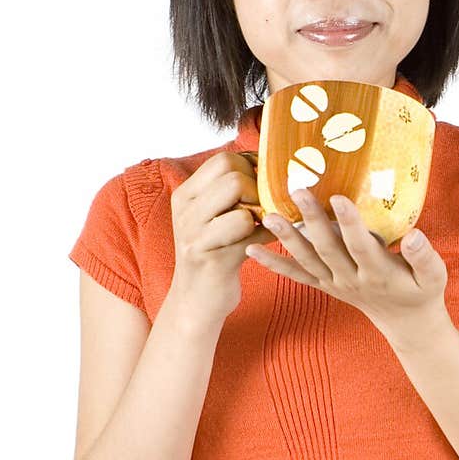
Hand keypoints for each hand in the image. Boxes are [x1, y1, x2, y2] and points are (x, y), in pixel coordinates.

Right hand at [167, 152, 278, 329]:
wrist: (196, 299)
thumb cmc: (214, 251)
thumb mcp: (212, 215)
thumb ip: (230, 191)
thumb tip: (273, 165)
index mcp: (185, 194)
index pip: (224, 160)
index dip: (251, 168)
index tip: (261, 184)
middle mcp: (186, 211)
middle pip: (234, 178)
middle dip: (258, 192)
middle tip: (263, 208)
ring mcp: (196, 236)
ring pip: (242, 209)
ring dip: (262, 216)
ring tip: (262, 224)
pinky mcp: (213, 260)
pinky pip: (251, 237)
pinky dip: (268, 235)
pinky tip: (268, 239)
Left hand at [244, 188, 449, 342]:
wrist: (406, 323)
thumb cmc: (421, 291)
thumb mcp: (434, 277)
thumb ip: (425, 256)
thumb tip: (415, 235)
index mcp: (379, 273)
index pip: (361, 246)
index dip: (350, 223)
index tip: (338, 197)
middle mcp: (351, 279)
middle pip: (328, 248)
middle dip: (312, 220)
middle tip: (297, 192)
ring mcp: (334, 283)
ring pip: (307, 260)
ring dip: (286, 239)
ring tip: (268, 217)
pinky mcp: (323, 285)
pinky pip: (295, 276)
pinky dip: (273, 264)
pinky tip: (250, 250)